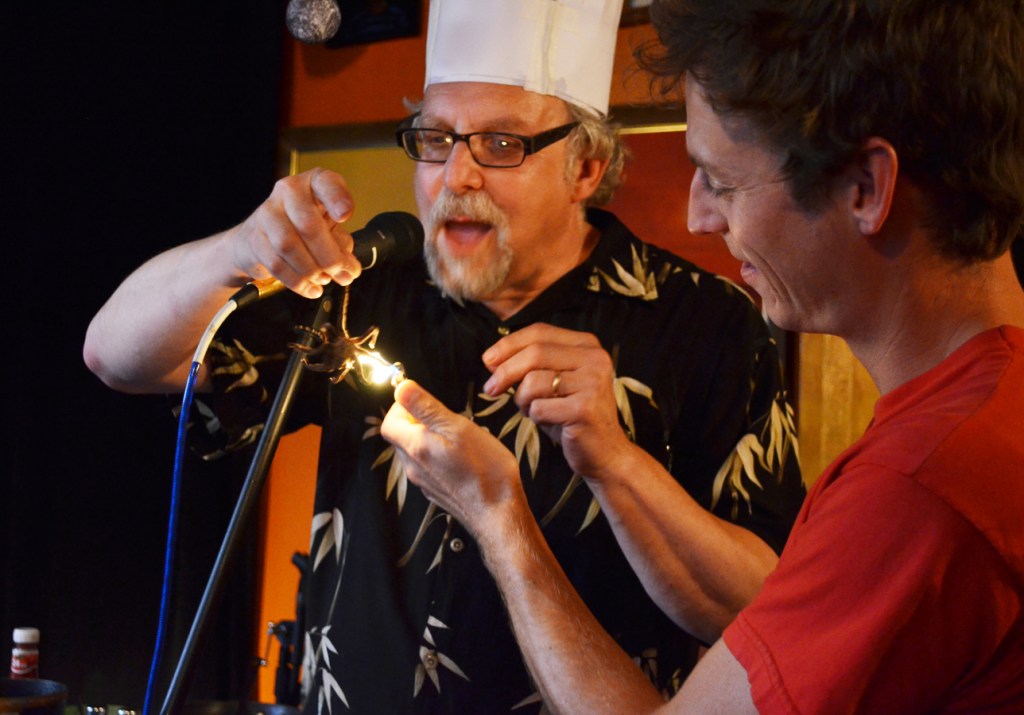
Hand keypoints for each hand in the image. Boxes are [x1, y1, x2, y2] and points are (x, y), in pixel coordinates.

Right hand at [228, 167, 363, 297]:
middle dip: (329, 256)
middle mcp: (288, 192)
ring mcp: (267, 213)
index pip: (325, 182)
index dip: (336, 198)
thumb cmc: (300, 231)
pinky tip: (310, 288)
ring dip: (312, 270)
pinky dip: (297, 281)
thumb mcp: (328, 231)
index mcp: (312, 184)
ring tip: (324, 280)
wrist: (256, 241)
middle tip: (340, 273)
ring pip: (290, 246)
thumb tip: (349, 269)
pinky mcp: (253, 238)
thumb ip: (341, 246)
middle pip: (308, 225)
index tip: (345, 215)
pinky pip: (276, 263)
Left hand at [381, 380, 524, 535]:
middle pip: (400, 437)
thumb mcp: (458, 427)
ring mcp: (423, 482)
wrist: (498, 514)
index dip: (401, 408)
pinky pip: (427, 467)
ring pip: (414, 452)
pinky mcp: (436, 491)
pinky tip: (460, 457)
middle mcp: (413, 467)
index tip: (423, 402)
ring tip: (456, 437)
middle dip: (416, 422)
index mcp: (415, 447)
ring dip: (428, 438)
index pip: (388, 423)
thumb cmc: (485, 470)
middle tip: (445, 418)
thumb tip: (401, 388)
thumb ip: (426, 407)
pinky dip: (437, 456)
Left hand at [481, 323, 634, 480]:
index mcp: (587, 345)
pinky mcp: (585, 408)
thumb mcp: (550, 384)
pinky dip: (534, 417)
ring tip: (531, 410)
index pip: (540, 332)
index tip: (488, 360)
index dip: (509, 344)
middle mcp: (594, 359)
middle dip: (505, 371)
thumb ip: (527, 366)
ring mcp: (592, 383)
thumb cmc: (571, 416)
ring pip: (533, 381)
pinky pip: (539, 407)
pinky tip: (547, 421)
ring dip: (522, 400)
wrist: (604, 453)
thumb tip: (490, 359)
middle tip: (490, 389)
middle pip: (535, 352)